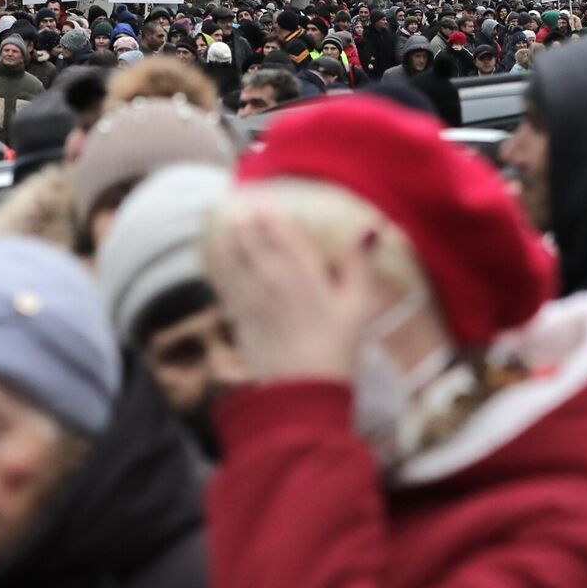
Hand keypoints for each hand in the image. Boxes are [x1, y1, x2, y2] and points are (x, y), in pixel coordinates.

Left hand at [209, 205, 383, 382]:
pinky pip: (223, 282)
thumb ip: (361, 264)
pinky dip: (218, 263)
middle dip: (243, 218)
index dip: (268, 211)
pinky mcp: (239, 317)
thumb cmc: (338, 348)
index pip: (279, 232)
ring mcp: (251, 298)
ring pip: (231, 257)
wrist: (303, 392)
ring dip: (226, 236)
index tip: (261, 195)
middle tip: (240, 201)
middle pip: (250, 239)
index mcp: (303, 273)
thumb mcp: (360, 306)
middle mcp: (272, 279)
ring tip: (224, 219)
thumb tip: (370, 227)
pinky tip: (216, 255)